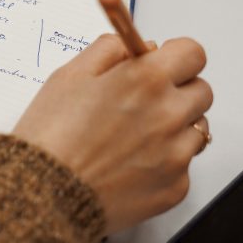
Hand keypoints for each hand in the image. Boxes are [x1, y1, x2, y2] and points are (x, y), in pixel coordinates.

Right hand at [13, 34, 212, 233]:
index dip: (174, 57)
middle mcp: (169, 114)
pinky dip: (161, 164)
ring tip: (131, 139)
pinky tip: (127, 166)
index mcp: (145, 80)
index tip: (161, 66)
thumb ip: (108, 51)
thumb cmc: (48, 137)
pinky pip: (181, 167)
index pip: (192, 53)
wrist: (41, 194)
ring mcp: (176, 154)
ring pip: (195, 130)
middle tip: (141, 104)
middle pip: (201, 91)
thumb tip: (137, 48)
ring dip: (173, 128)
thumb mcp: (67, 77)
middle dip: (176, 92)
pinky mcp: (175, 186)